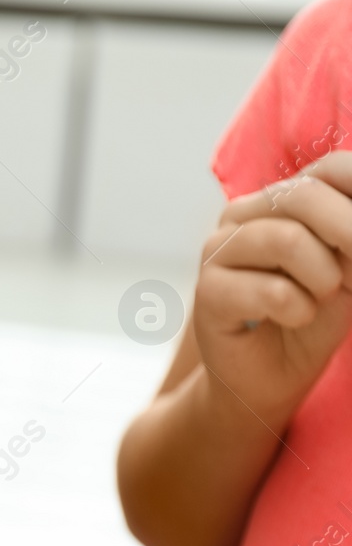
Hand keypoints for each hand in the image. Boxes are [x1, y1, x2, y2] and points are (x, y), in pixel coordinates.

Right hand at [193, 152, 351, 425]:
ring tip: (320, 300)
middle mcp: (245, 214)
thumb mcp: (351, 268)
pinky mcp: (207, 292)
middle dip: (351, 238)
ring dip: (324, 279)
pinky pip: (271, 291)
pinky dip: (298, 310)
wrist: (270, 377)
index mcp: (284, 199)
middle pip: (305, 195)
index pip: (332, 168)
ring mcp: (218, 250)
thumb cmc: (314, 317)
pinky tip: (292, 319)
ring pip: (287, 240)